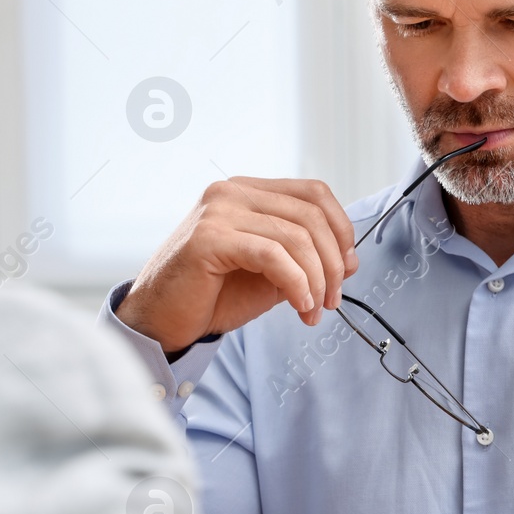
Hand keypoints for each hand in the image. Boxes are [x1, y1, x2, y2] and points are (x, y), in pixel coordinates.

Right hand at [116, 177, 358, 353]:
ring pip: (295, 236)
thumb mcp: (271, 276)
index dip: (341, 229)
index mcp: (247, 191)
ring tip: (314, 310)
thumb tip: (352, 260)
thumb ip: (307, 261)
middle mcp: (232, 191)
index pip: (314, 192)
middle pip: (311, 214)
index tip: (347, 268)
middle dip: (333, 262)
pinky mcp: (208, 238)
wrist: (161, 321)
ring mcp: (218, 210)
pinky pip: (272, 255)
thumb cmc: (211, 297)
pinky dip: (296, 283)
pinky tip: (300, 305)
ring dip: (316, 280)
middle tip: (332, 300)